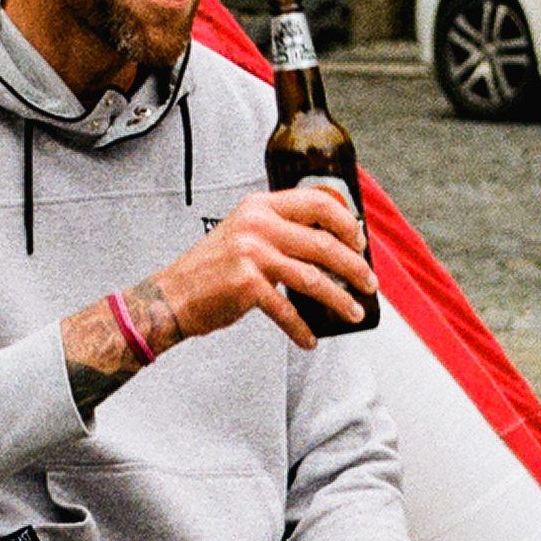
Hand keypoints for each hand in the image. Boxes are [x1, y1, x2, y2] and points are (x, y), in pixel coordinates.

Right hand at [154, 187, 375, 353]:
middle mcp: (257, 225)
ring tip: (353, 311)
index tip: (359, 241)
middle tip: (368, 282)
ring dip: (339, 298)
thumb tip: (327, 246)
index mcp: (260, 206)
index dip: (346, 221)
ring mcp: (252, 254)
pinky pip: (287, 310)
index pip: (317, 202)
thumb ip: (279, 231)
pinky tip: (310, 339)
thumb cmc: (211, 269)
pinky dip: (302, 328)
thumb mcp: (244, 233)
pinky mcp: (247, 285)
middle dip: (354, 266)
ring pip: (313, 277)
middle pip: (324, 242)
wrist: (172, 296)